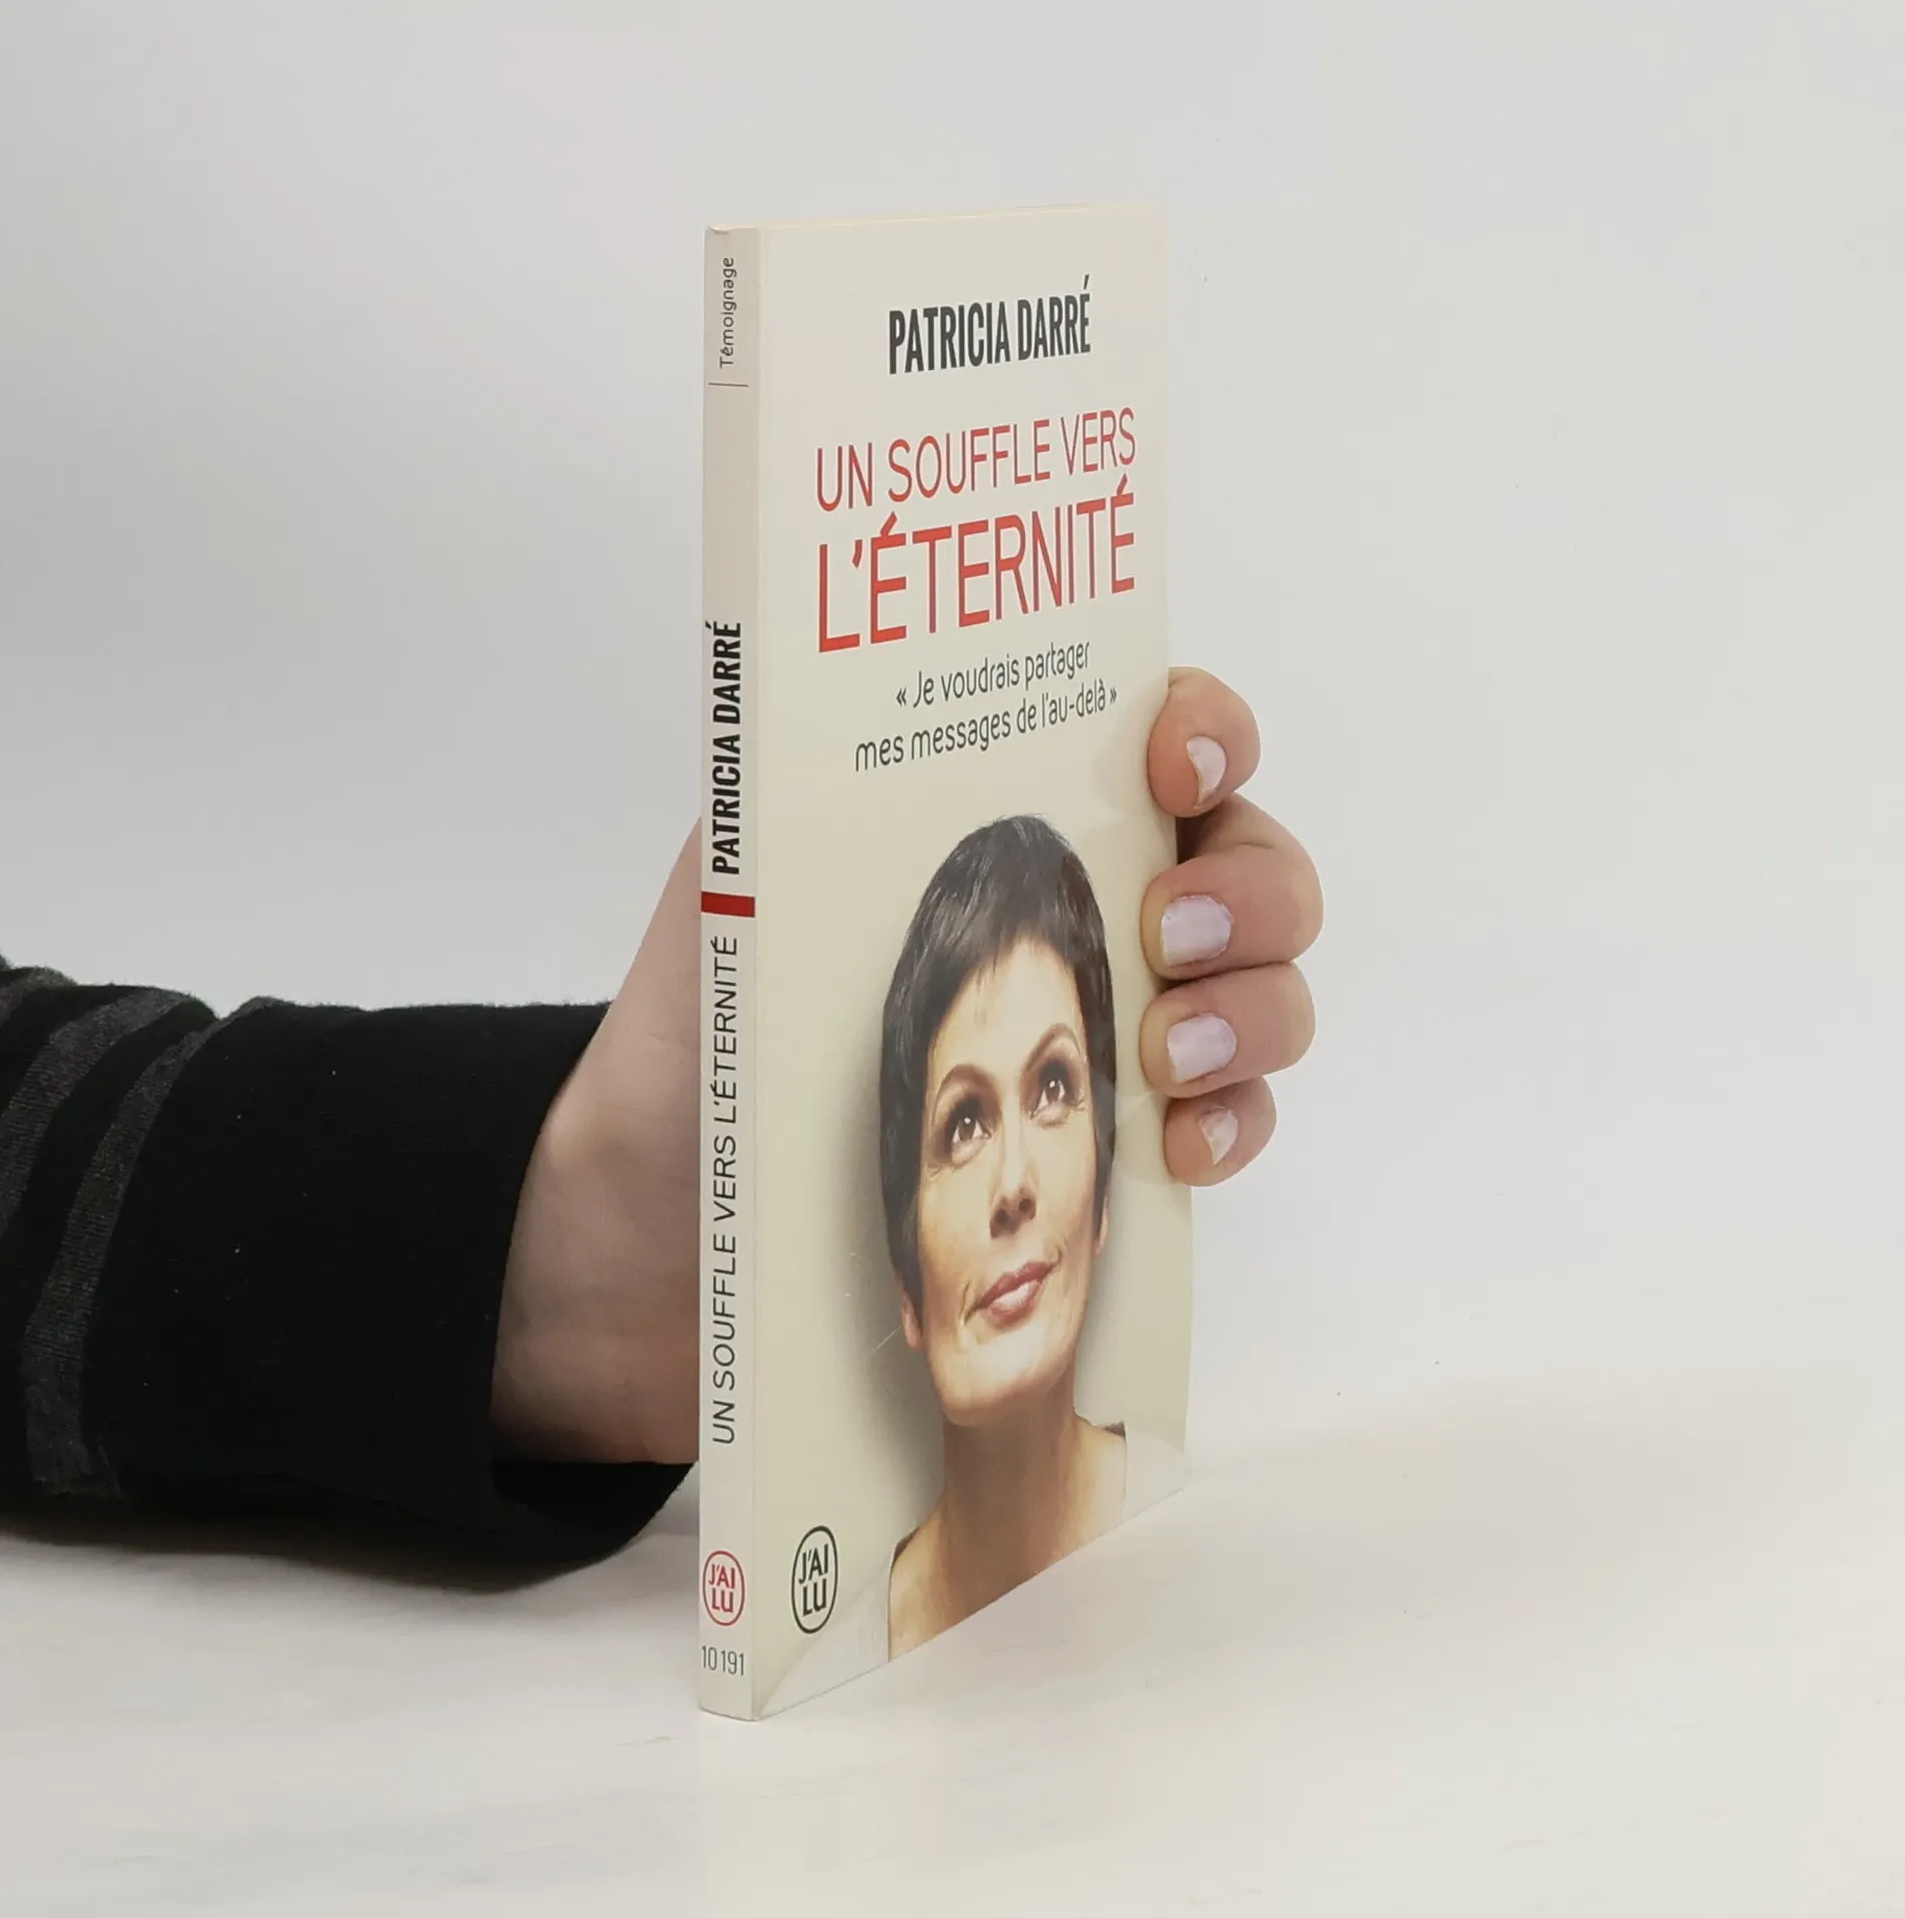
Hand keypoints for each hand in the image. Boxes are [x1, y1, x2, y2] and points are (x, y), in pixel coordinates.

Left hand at [494, 669, 1319, 1463]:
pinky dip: (1234, 1124)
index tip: (1174, 767)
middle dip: (1249, 886)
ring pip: (1268, 989)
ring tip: (1167, 1054)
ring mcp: (1115, 1034)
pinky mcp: (1119, 1153)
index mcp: (1004, 823)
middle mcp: (1084, 914)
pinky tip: (1178, 1149)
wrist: (657, 1232)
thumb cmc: (695, 1044)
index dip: (1206, 731)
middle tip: (1173, 932)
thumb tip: (861, 692)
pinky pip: (1235, 1118)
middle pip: (1250, 861)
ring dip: (1255, 1008)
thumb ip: (806, 792)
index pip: (1156, 737)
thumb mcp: (731, 890)